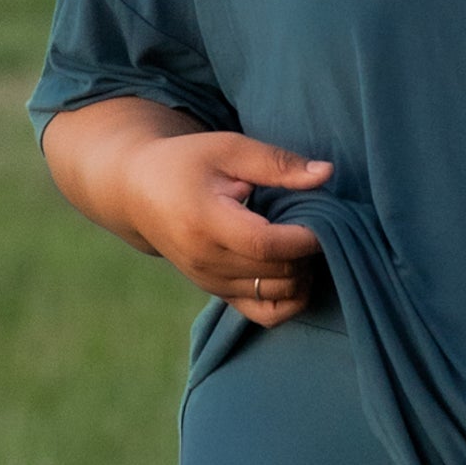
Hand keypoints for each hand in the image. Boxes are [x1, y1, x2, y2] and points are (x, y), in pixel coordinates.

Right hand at [114, 129, 334, 326]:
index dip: (304, 237)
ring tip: (304, 241)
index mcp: (204, 222)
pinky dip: (292, 298)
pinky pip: (266, 315)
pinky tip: (296, 268)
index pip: (265, 244)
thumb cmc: (187, 163)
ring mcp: (210, 282)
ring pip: (278, 295)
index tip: (325, 220)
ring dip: (304, 273)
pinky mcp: (217, 293)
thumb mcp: (229, 149)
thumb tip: (326, 174)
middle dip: (309, 253)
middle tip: (320, 224)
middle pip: (276, 271)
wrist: (139, 193)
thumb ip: (277, 163)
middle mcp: (205, 260)